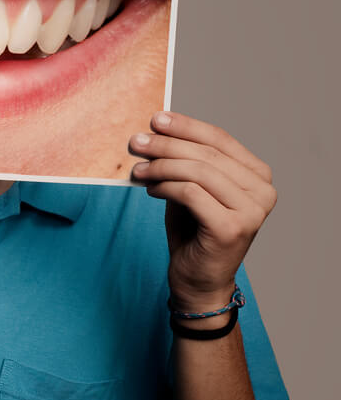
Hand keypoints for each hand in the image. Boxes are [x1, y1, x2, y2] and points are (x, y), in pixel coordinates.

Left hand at [129, 112, 276, 309]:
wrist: (198, 280)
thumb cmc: (194, 232)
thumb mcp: (191, 189)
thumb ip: (184, 162)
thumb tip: (157, 130)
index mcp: (258, 176)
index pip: (220, 139)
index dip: (186, 126)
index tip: (155, 119)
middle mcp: (263, 191)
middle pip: (208, 154)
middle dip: (166, 144)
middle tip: (135, 142)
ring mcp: (252, 211)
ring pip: (198, 172)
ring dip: (161, 166)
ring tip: (137, 170)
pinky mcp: (232, 228)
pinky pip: (191, 194)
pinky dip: (165, 187)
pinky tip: (150, 189)